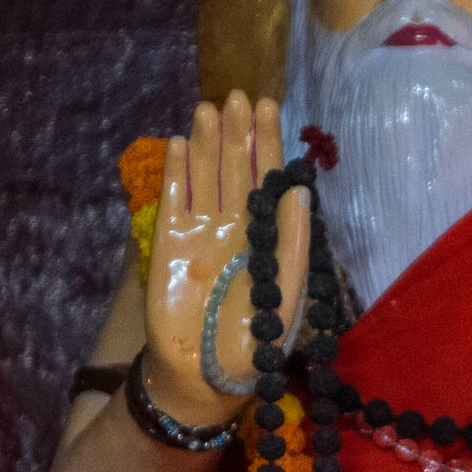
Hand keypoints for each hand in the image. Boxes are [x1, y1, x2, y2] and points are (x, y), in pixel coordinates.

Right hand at [145, 90, 303, 427]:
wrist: (207, 375)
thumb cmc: (256, 342)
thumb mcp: (288, 294)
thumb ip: (295, 243)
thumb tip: (302, 190)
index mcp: (266, 234)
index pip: (267, 178)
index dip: (268, 143)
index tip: (268, 106)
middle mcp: (234, 226)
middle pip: (234, 168)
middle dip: (237, 132)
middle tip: (236, 95)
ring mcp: (201, 232)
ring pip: (203, 176)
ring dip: (205, 142)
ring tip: (207, 108)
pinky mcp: (170, 245)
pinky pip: (172, 201)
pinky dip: (175, 174)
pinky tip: (178, 144)